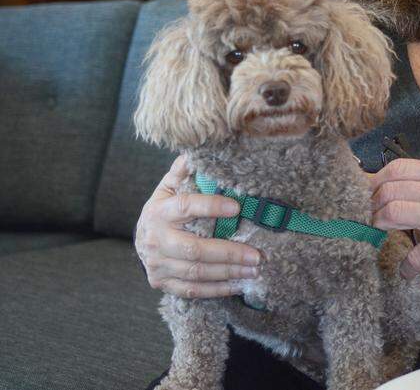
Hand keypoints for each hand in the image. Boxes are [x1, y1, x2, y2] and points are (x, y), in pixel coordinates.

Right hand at [134, 155, 261, 297]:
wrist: (142, 239)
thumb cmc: (164, 209)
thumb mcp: (169, 187)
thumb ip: (184, 171)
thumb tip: (197, 151)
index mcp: (159, 212)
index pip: (185, 207)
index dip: (210, 207)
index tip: (237, 208)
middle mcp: (156, 240)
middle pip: (194, 249)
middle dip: (228, 253)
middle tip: (257, 255)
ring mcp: (157, 264)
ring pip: (196, 272)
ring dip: (229, 272)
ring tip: (255, 269)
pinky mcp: (162, 283)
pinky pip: (192, 290)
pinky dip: (218, 289)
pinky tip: (240, 284)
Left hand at [370, 158, 419, 278]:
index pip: (396, 169)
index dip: (376, 181)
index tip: (370, 194)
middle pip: (387, 192)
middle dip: (373, 207)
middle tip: (372, 218)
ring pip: (392, 215)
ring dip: (380, 228)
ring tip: (383, 237)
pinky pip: (416, 255)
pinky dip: (407, 266)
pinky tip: (407, 271)